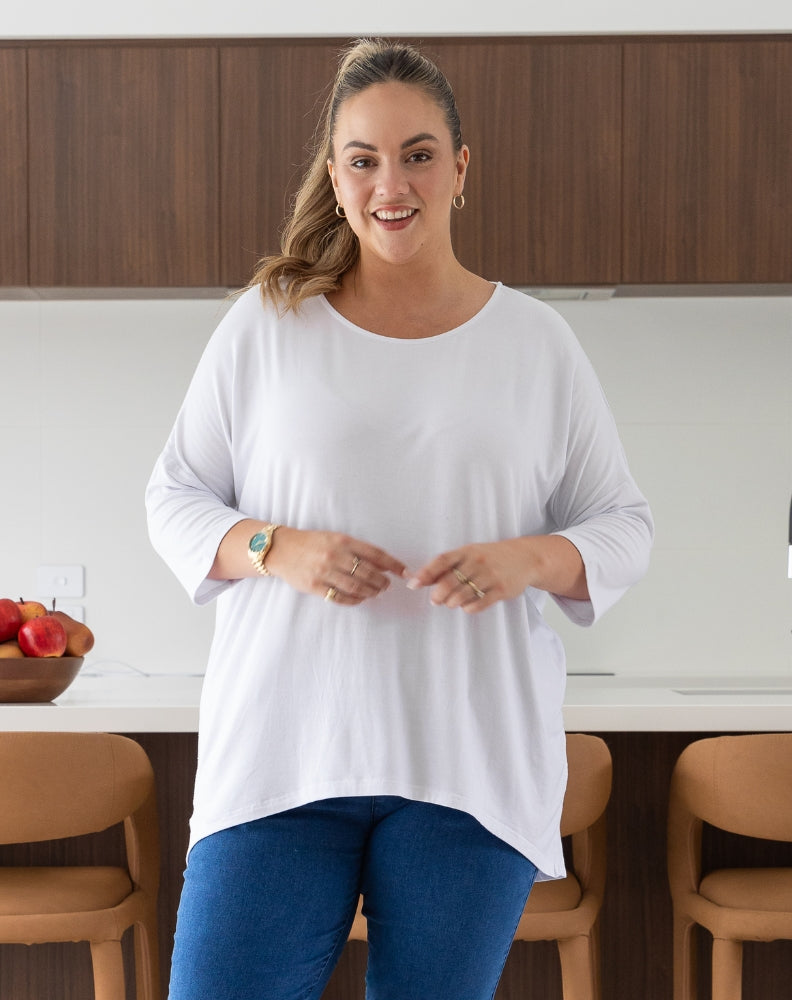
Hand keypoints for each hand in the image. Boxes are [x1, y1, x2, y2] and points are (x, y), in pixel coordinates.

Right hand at [267, 528, 406, 605]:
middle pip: (368, 573)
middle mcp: (335, 555)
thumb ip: (358, 550)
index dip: (393, 564)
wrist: (282, 549)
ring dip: (371, 592)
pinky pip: (339, 597)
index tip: (404, 572)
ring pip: (356, 587)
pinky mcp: (314, 586)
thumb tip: (384, 564)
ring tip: (376, 593)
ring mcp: (324, 572)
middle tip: (387, 586)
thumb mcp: (336, 539)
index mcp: (343, 541)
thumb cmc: (313, 543)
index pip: (376, 554)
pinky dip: (354, 600)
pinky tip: (360, 599)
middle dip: (382, 582)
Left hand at [406, 536, 587, 613]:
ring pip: (464, 594)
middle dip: (439, 593)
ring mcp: (490, 576)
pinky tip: (467, 606)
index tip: (413, 584)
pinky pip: (479, 603)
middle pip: (451, 581)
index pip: (442, 561)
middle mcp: (478, 562)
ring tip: (451, 603)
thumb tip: (419, 578)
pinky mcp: (501, 590)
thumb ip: (447, 566)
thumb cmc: (491, 556)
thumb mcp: (470, 554)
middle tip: (435, 600)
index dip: (426, 573)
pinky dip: (469, 607)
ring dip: (453, 602)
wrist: (525, 558)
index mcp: (467, 551)